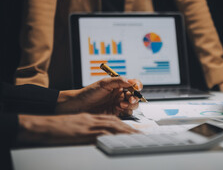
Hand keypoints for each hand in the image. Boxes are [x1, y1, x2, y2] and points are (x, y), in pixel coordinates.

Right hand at [16, 113, 139, 145]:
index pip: (112, 120)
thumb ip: (89, 129)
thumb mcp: (77, 127)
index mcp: (91, 118)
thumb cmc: (58, 128)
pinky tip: (122, 139)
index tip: (135, 131)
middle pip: (116, 122)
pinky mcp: (86, 131)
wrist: (45, 125)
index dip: (125, 125)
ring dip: (127, 131)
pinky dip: (115, 135)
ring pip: (113, 126)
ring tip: (138, 137)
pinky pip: (104, 132)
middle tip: (143, 134)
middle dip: (130, 128)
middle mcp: (93, 120)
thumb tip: (99, 137)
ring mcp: (90, 124)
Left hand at [56, 77, 142, 116]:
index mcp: (118, 85)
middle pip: (135, 95)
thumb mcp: (103, 84)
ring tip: (122, 105)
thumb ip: (118, 81)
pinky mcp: (116, 113)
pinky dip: (126, 111)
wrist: (78, 106)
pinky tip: (118, 109)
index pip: (133, 84)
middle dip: (135, 97)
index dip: (137, 85)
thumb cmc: (88, 93)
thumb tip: (130, 81)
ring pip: (133, 105)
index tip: (137, 88)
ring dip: (131, 104)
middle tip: (130, 99)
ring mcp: (119, 104)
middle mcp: (120, 94)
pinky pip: (127, 113)